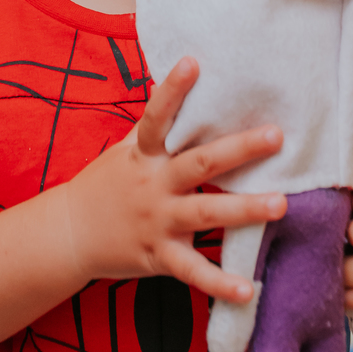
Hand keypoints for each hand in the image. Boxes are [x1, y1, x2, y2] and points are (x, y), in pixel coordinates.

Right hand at [63, 57, 285, 304]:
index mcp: (144, 156)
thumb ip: (155, 127)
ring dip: (245, 209)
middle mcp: (153, 185)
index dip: (172, 90)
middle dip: (239, 149)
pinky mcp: (159, 256)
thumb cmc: (106, 185)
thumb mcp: (124, 151)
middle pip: (199, 163)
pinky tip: (248, 289)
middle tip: (275, 136)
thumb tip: (178, 82)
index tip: (193, 62)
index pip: (157, 117)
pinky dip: (220, 283)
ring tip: (282, 204)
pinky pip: (193, 271)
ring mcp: (157, 221)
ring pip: (205, 213)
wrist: (69, 235)